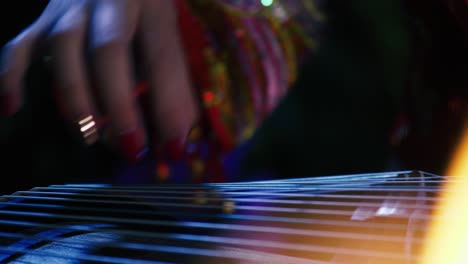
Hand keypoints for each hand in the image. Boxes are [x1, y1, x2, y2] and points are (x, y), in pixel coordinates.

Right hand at [0, 0, 197, 161]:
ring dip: (78, 99)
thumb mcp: (167, 31)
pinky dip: (12, 77)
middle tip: (132, 147)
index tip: (175, 148)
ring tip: (91, 137)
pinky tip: (11, 108)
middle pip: (109, 50)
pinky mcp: (42, 18)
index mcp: (151, 5)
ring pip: (65, 50)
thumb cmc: (143, 7)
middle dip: (120, 105)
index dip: (169, 105)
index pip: (162, 57)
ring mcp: (69, 8)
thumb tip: (179, 137)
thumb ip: (174, 78)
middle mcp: (108, 1)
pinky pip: (20, 46)